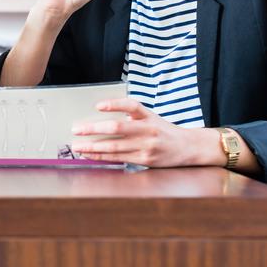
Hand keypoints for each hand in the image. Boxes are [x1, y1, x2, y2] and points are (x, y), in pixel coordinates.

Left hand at [70, 98, 220, 167]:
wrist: (189, 148)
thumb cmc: (164, 130)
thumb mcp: (152, 117)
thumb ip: (132, 116)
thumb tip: (102, 118)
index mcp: (149, 116)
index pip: (131, 106)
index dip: (114, 104)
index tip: (98, 105)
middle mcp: (149, 130)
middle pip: (118, 128)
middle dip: (94, 129)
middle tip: (77, 129)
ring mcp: (147, 147)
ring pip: (115, 147)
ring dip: (94, 147)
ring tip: (78, 146)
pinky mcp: (145, 161)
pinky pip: (119, 159)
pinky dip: (102, 157)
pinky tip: (91, 155)